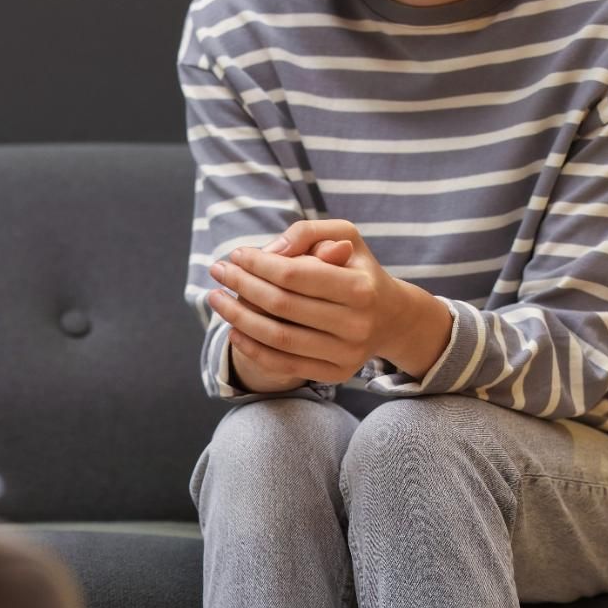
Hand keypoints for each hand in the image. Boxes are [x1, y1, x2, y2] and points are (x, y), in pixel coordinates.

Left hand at [207, 220, 452, 387]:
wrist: (392, 318)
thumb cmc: (359, 270)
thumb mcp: (346, 236)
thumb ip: (308, 234)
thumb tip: (270, 253)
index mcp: (360, 287)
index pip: (295, 275)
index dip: (259, 264)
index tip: (236, 255)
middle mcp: (356, 324)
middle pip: (282, 306)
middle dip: (242, 285)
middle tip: (217, 271)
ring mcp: (346, 353)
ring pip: (278, 337)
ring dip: (238, 317)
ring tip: (216, 298)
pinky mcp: (335, 373)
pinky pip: (284, 364)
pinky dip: (252, 348)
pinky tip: (233, 329)